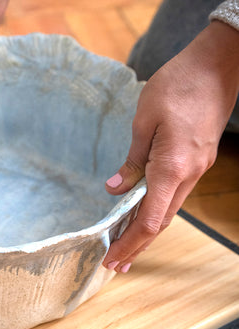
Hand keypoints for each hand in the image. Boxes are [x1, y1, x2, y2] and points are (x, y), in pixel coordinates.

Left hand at [103, 20, 238, 271]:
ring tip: (124, 243)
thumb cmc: (177, 85)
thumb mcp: (144, 119)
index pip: (150, 220)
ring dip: (147, 229)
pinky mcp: (199, 159)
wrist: (217, 65)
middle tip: (114, 263)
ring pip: (170, 208)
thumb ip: (131, 158)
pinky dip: (157, 208)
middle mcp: (189, 174)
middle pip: (161, 221)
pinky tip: (143, 211)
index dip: (129, 243)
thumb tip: (116, 188)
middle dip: (136, 245)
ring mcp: (198, 168)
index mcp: (172, 167)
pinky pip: (176, 192)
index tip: (111, 260)